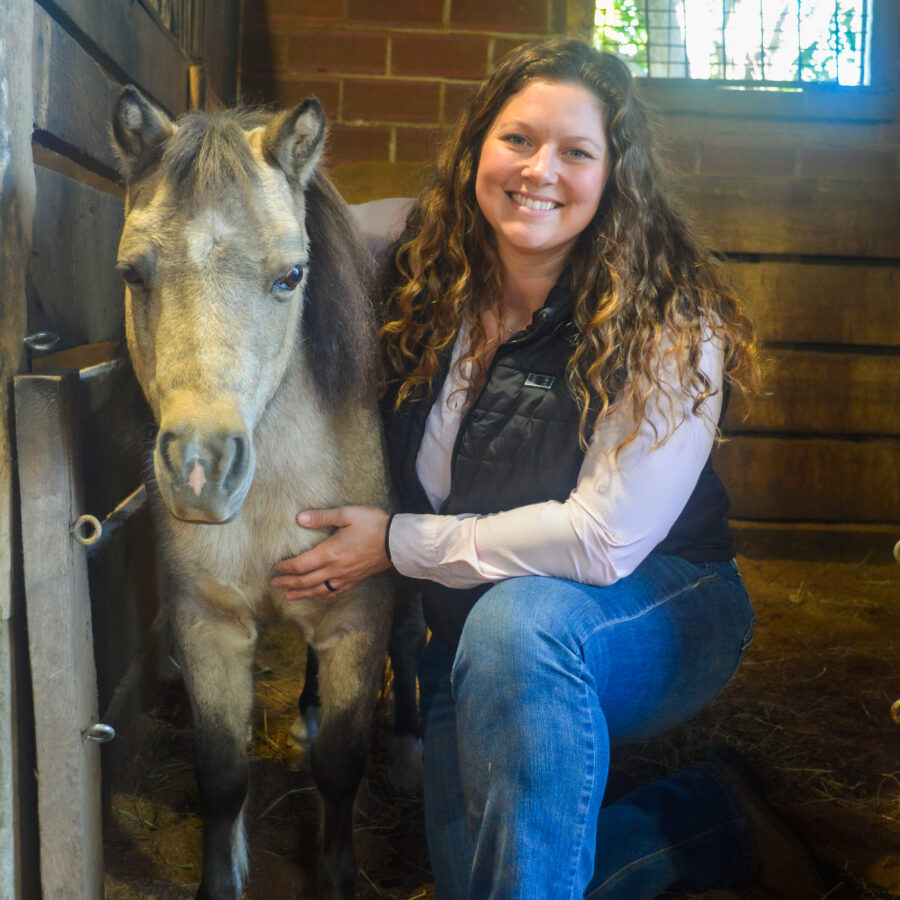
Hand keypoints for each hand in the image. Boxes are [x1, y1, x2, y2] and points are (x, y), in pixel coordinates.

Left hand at [270, 505, 390, 600]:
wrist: (397, 542)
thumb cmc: (373, 525)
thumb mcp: (348, 514)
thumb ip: (322, 516)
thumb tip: (300, 518)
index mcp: (330, 552)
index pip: (301, 564)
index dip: (285, 567)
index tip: (274, 567)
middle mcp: (335, 569)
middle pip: (305, 581)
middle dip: (287, 583)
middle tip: (273, 584)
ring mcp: (345, 577)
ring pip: (318, 590)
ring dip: (301, 593)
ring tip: (288, 596)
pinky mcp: (354, 580)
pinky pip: (334, 592)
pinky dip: (321, 596)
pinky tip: (316, 596)